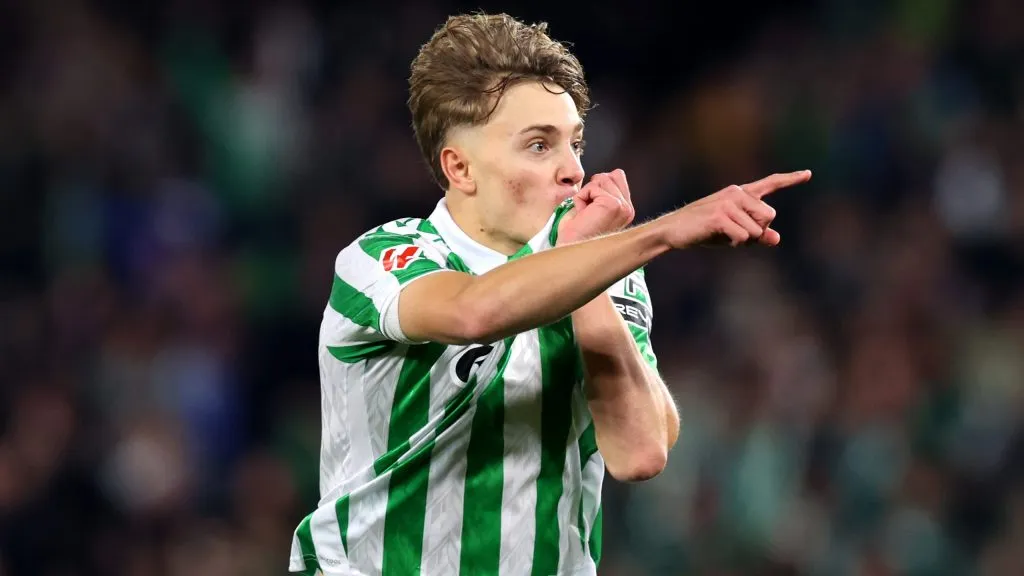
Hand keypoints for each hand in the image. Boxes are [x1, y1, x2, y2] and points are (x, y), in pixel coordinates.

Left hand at [557, 169, 635, 245]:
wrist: (570, 250)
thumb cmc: (577, 235)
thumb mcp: (594, 208)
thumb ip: (604, 192)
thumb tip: (603, 175)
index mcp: (625, 210)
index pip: (617, 176)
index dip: (598, 186)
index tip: (591, 207)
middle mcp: (627, 209)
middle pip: (608, 175)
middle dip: (592, 189)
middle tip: (587, 212)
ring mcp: (622, 206)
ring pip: (600, 179)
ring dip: (586, 195)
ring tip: (585, 214)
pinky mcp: (612, 205)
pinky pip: (591, 188)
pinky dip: (581, 199)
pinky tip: (583, 215)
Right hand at [661, 170, 811, 248]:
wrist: (673, 231)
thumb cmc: (704, 231)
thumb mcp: (733, 233)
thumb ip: (756, 234)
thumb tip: (776, 239)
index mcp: (740, 193)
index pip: (770, 184)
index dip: (790, 180)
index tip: (808, 174)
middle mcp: (737, 193)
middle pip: (769, 216)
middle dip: (758, 232)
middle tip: (736, 235)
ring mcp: (728, 203)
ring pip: (756, 230)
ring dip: (744, 240)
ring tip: (724, 236)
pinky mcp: (720, 216)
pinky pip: (743, 236)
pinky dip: (734, 243)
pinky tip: (719, 238)